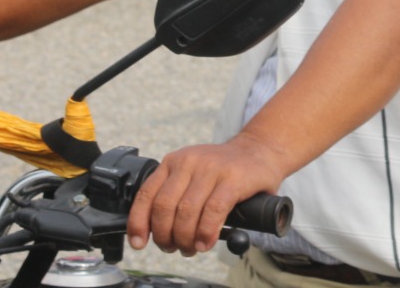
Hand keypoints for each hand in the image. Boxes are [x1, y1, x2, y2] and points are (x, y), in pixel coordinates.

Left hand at [127, 134, 290, 255]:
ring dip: (185, 238)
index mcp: (174, 162)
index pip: (147, 194)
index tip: (139, 242)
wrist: (261, 151)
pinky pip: (212, 211)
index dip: (139, 222)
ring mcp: (212, 168)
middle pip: (164, 207)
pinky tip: (206, 242)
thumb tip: (155, 231)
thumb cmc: (226, 170)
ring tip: (191, 247)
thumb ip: (176, 194)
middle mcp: (190, 162)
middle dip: (165, 236)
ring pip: (186, 212)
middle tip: (174, 247)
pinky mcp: (233, 178)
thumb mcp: (193, 174)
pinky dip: (206, 232)